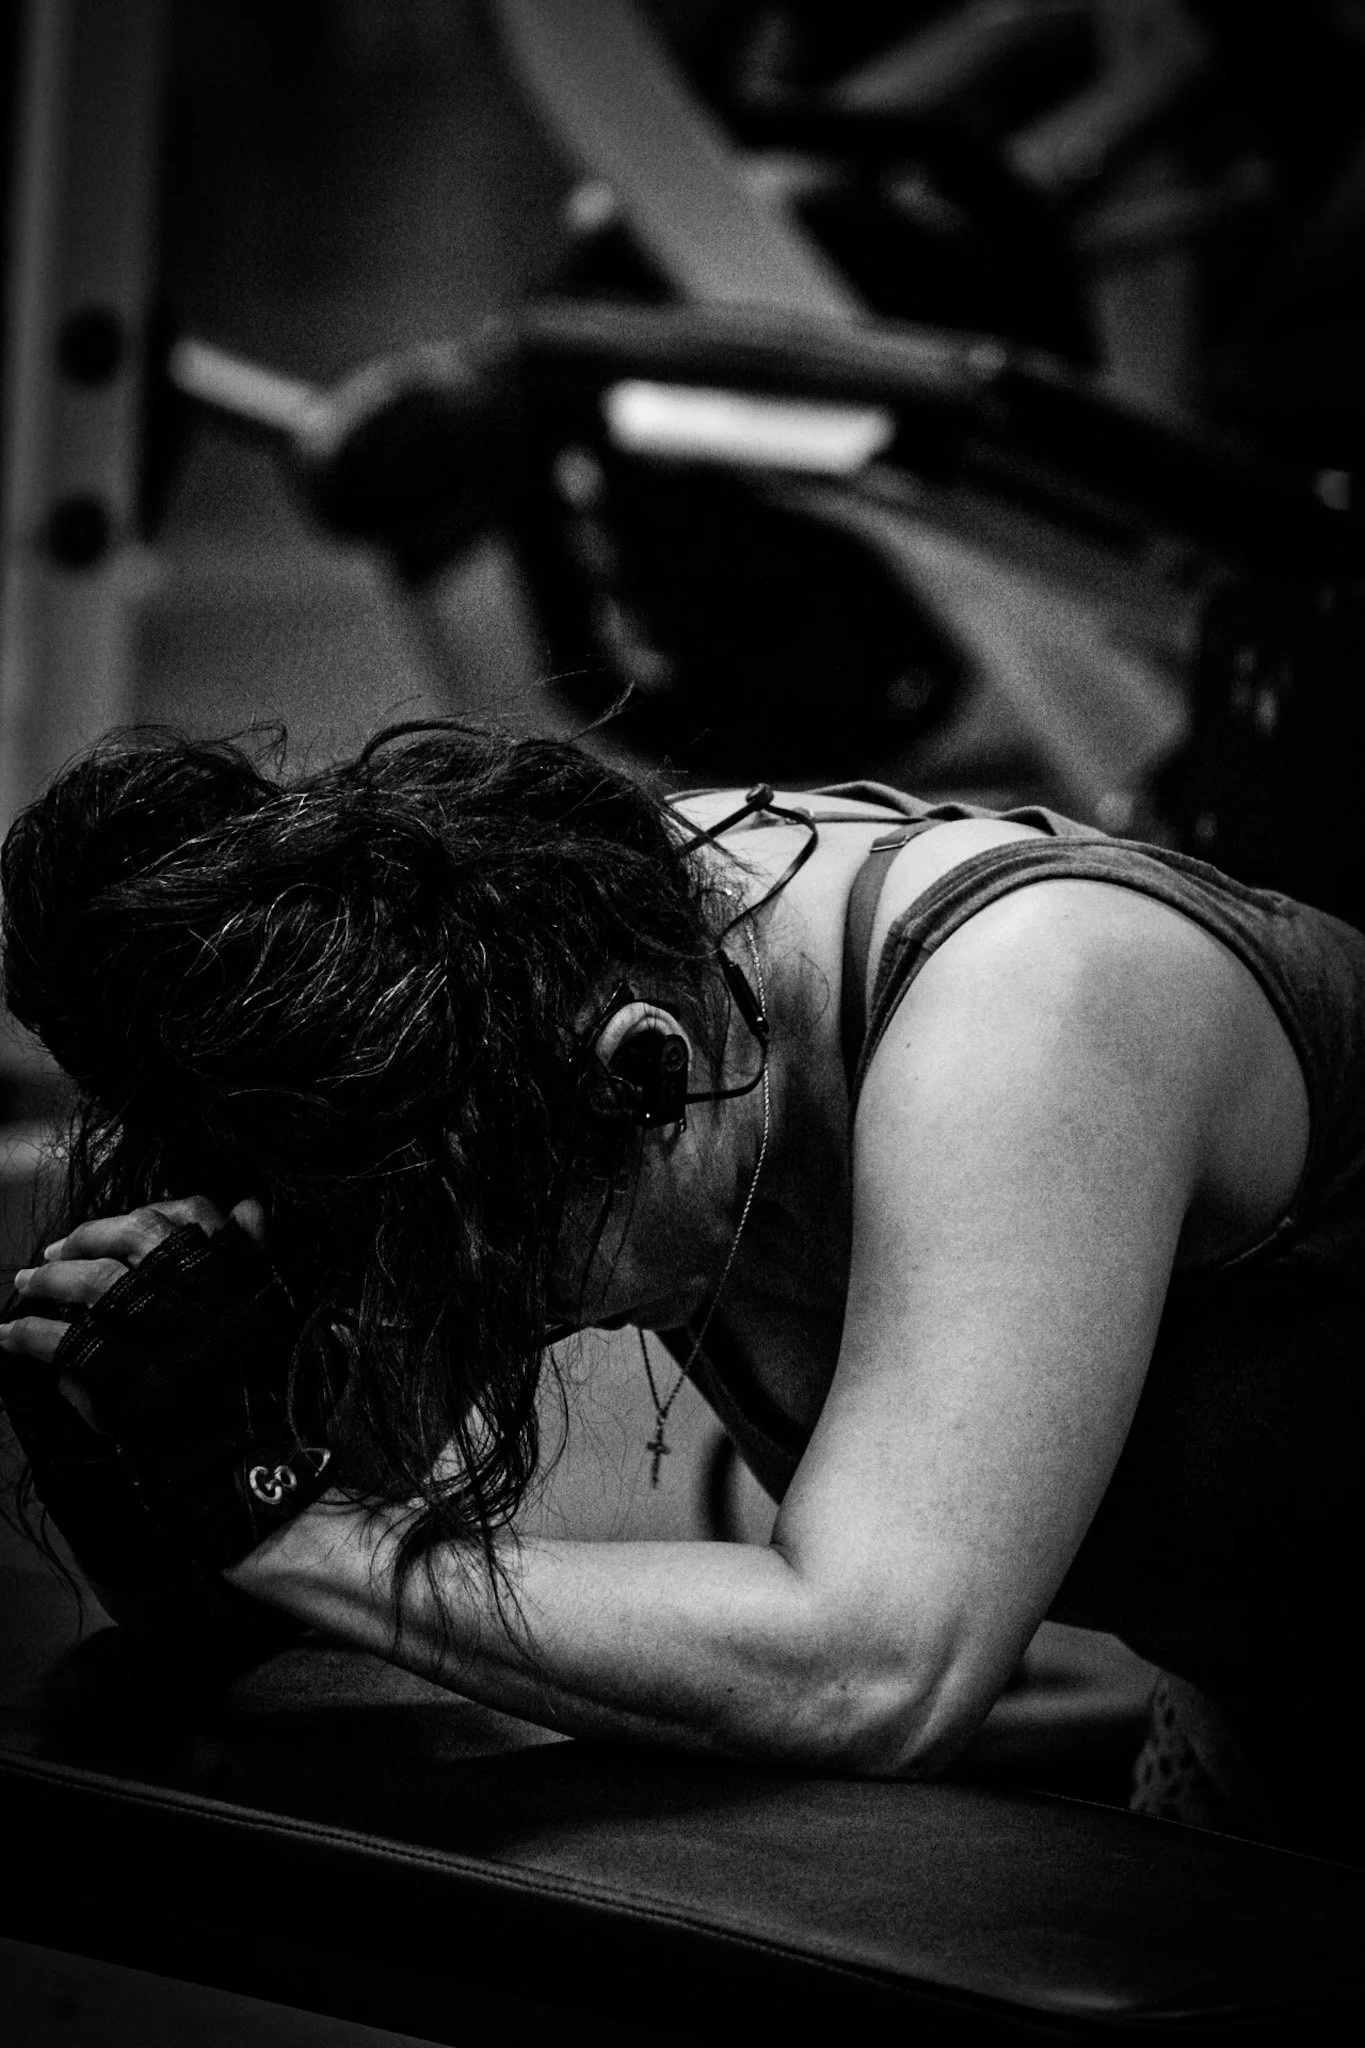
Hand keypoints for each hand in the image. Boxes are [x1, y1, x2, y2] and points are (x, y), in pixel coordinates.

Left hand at [2, 1193, 329, 1576]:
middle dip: (90, 1234)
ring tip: (26, 1281)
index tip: (126, 1220)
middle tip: (57, 1248)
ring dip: (50, 1278)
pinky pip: (67, 1344)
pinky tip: (8, 1334)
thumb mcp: (272, 1315)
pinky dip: (29, 1334)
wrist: (258, 1472)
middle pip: (138, 1238)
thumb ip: (252, 1259)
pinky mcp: (133, 1385)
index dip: (152, 1209)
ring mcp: (168, 1340)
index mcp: (241, 1280)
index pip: (196, 1213)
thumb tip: (246, 1205)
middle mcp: (206, 1300)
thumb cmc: (266, 1394)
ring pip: (97, 1283)